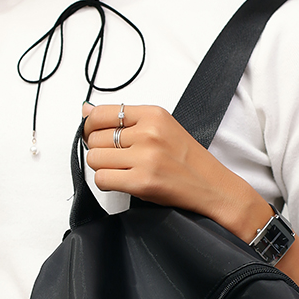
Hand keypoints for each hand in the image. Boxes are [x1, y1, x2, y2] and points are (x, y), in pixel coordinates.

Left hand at [83, 103, 270, 241]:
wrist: (213, 187)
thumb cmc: (187, 161)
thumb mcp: (161, 129)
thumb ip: (124, 120)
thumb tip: (85, 111)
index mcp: (153, 114)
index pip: (102, 114)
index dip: (91, 127)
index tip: (96, 136)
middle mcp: (148, 133)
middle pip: (95, 139)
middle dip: (99, 151)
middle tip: (116, 160)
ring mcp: (145, 158)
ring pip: (95, 159)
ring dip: (103, 168)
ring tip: (121, 171)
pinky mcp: (142, 182)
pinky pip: (102, 179)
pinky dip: (107, 183)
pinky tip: (122, 182)